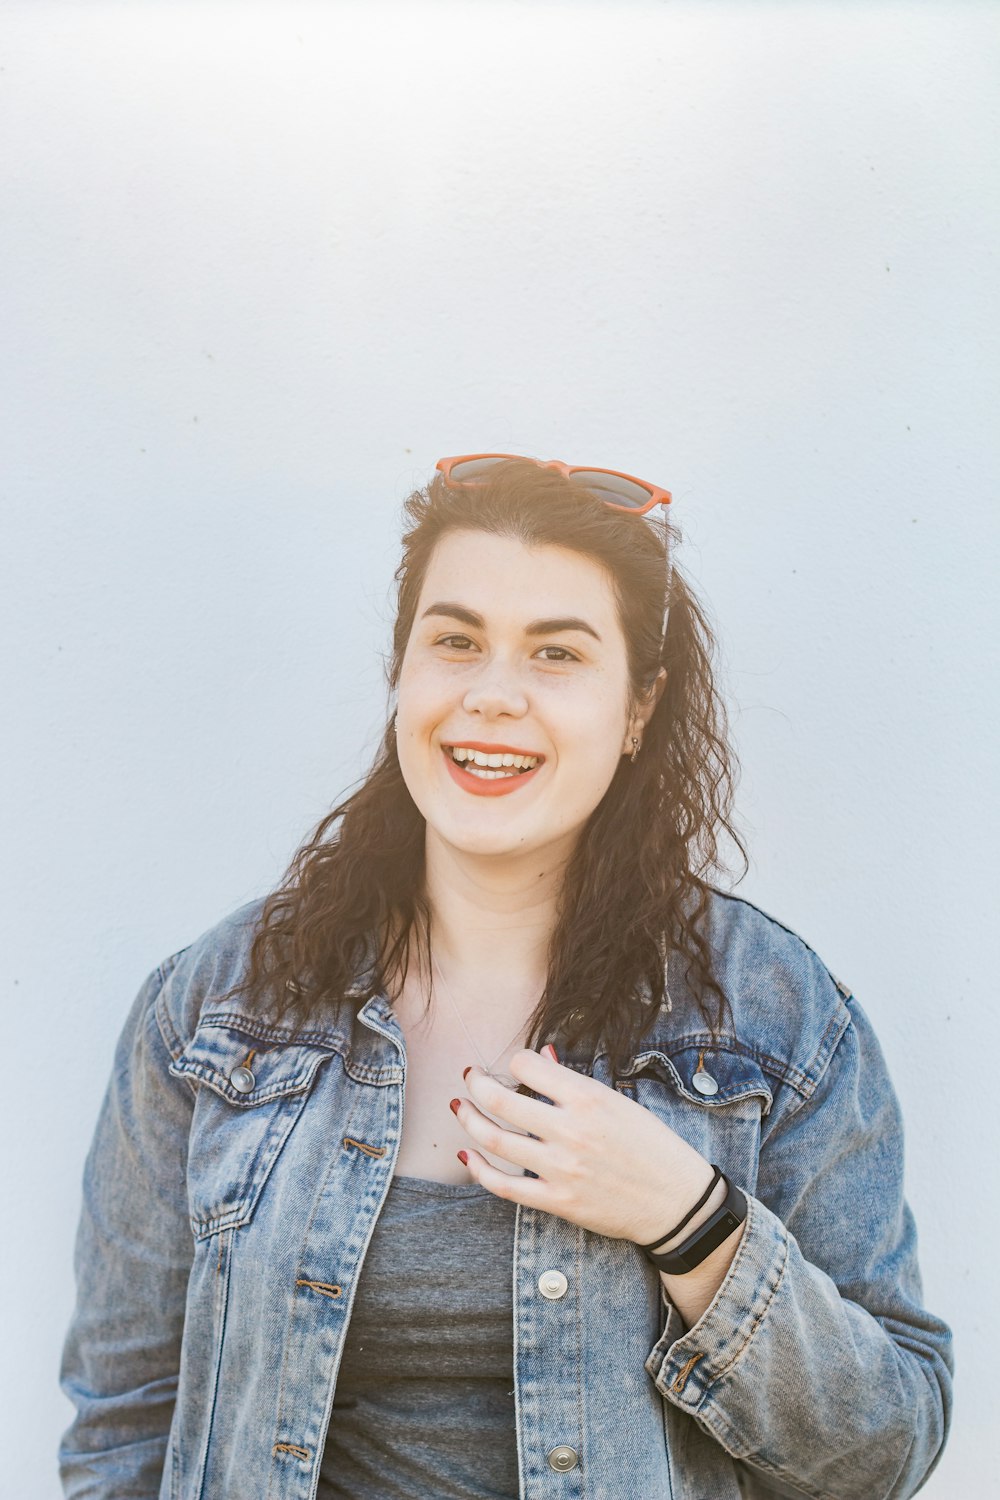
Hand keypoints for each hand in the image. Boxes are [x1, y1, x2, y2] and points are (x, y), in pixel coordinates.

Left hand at [451, 1046, 715, 1246]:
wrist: (676, 1202)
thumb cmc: (652, 1146)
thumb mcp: (618, 1102)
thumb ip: (574, 1082)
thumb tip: (541, 1059)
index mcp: (588, 1098)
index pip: (527, 1066)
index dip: (515, 1062)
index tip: (514, 1067)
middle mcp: (570, 1130)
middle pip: (500, 1101)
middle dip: (477, 1084)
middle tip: (470, 1077)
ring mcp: (561, 1168)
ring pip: (495, 1140)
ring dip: (469, 1120)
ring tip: (461, 1107)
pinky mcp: (557, 1201)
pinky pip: (504, 1186)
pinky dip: (479, 1169)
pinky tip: (467, 1155)